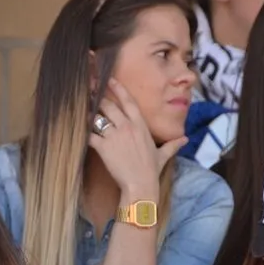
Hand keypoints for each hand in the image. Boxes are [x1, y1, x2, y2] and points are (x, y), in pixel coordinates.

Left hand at [88, 79, 187, 195]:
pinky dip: (84, 130)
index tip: (109, 79)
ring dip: (89, 111)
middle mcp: (127, 126)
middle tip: (90, 87)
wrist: (141, 185)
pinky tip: (78, 126)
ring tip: (81, 104)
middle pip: (109, 105)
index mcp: (140, 125)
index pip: (128, 101)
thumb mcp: (163, 155)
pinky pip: (90, 134)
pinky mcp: (104, 147)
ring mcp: (115, 136)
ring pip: (98, 117)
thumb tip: (185, 140)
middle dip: (98, 95)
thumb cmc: (151, 171)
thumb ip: (173, 145)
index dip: (118, 88)